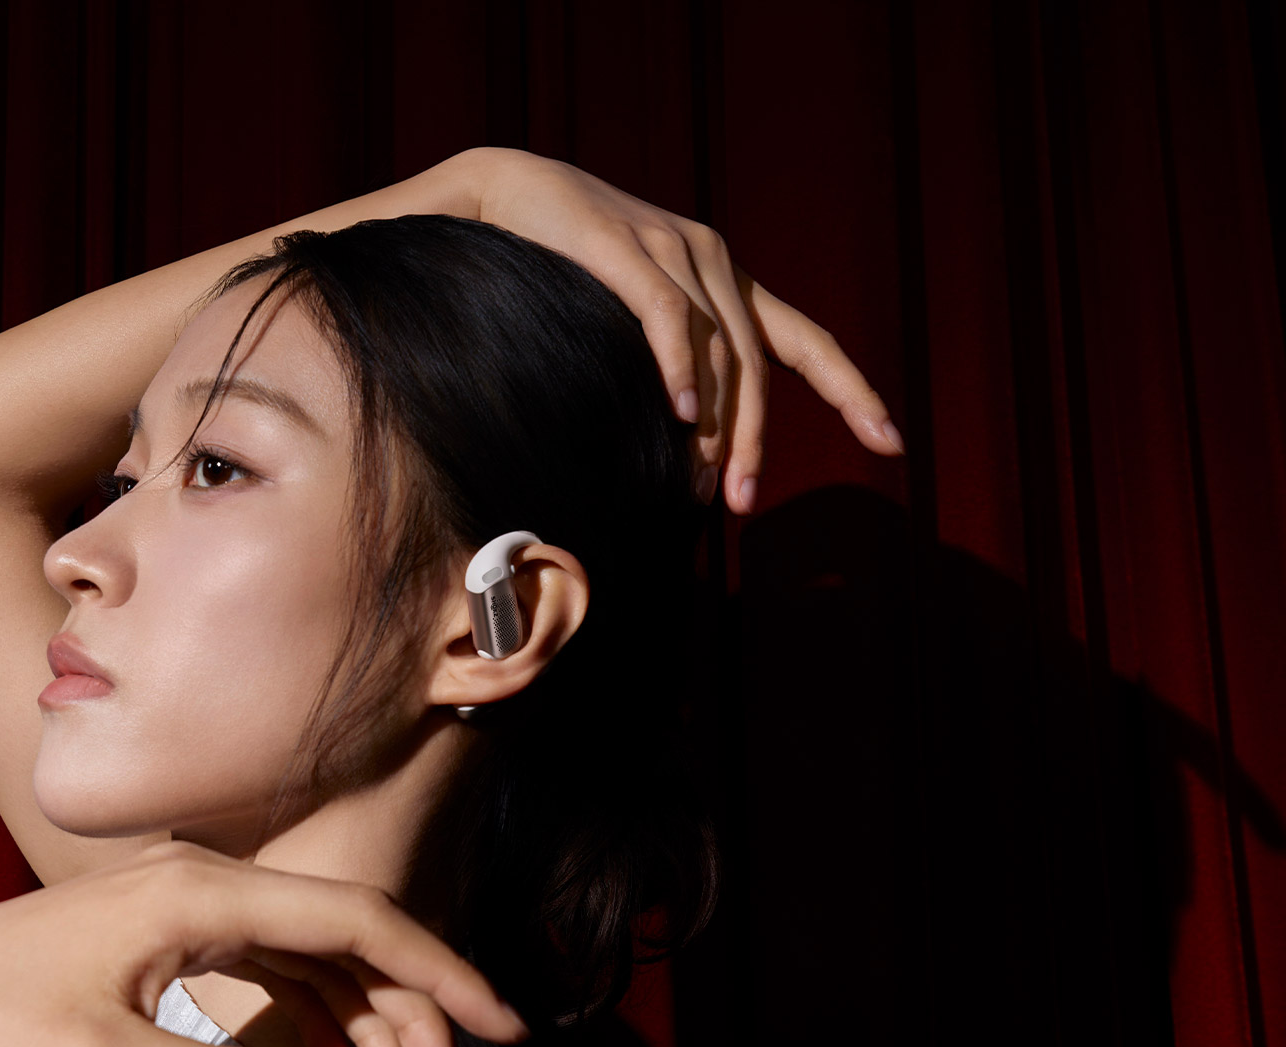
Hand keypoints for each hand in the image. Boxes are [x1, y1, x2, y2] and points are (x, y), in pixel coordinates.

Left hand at [0, 840, 528, 1046]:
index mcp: (198, 894)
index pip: (354, 918)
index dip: (439, 973)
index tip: (504, 1025)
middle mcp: (202, 883)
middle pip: (344, 936)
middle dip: (409, 1012)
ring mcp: (182, 908)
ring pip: (309, 957)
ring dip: (361, 1023)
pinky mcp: (162, 939)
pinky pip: (264, 970)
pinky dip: (308, 1020)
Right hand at [458, 147, 903, 514]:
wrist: (500, 195)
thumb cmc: (557, 269)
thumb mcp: (627, 320)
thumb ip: (668, 365)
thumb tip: (694, 445)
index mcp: (725, 281)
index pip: (806, 342)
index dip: (853, 391)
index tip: (893, 444)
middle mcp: (714, 260)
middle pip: (760, 363)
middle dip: (758, 440)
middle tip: (743, 503)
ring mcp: (673, 247)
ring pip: (719, 348)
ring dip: (718, 423)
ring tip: (704, 483)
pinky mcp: (624, 246)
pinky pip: (667, 315)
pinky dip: (680, 367)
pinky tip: (684, 414)